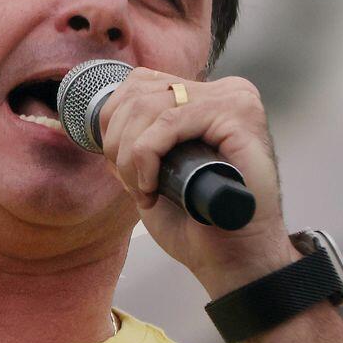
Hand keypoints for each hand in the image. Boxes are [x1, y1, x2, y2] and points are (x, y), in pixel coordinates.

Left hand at [95, 67, 296, 295]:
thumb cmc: (198, 223)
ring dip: (130, 154)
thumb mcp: (154, 172)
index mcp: (204, 98)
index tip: (116, 165)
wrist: (233, 259)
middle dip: (117, 141)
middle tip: (130, 183)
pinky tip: (152, 186)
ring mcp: (234, 100)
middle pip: (139, 92)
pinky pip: (170, 122)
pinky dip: (147, 155)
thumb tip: (104, 123)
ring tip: (144, 190)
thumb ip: (136, 142)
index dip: (112, 123)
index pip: (139, 83)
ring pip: (150, 106)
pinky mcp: (239, 116)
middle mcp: (223, 90)